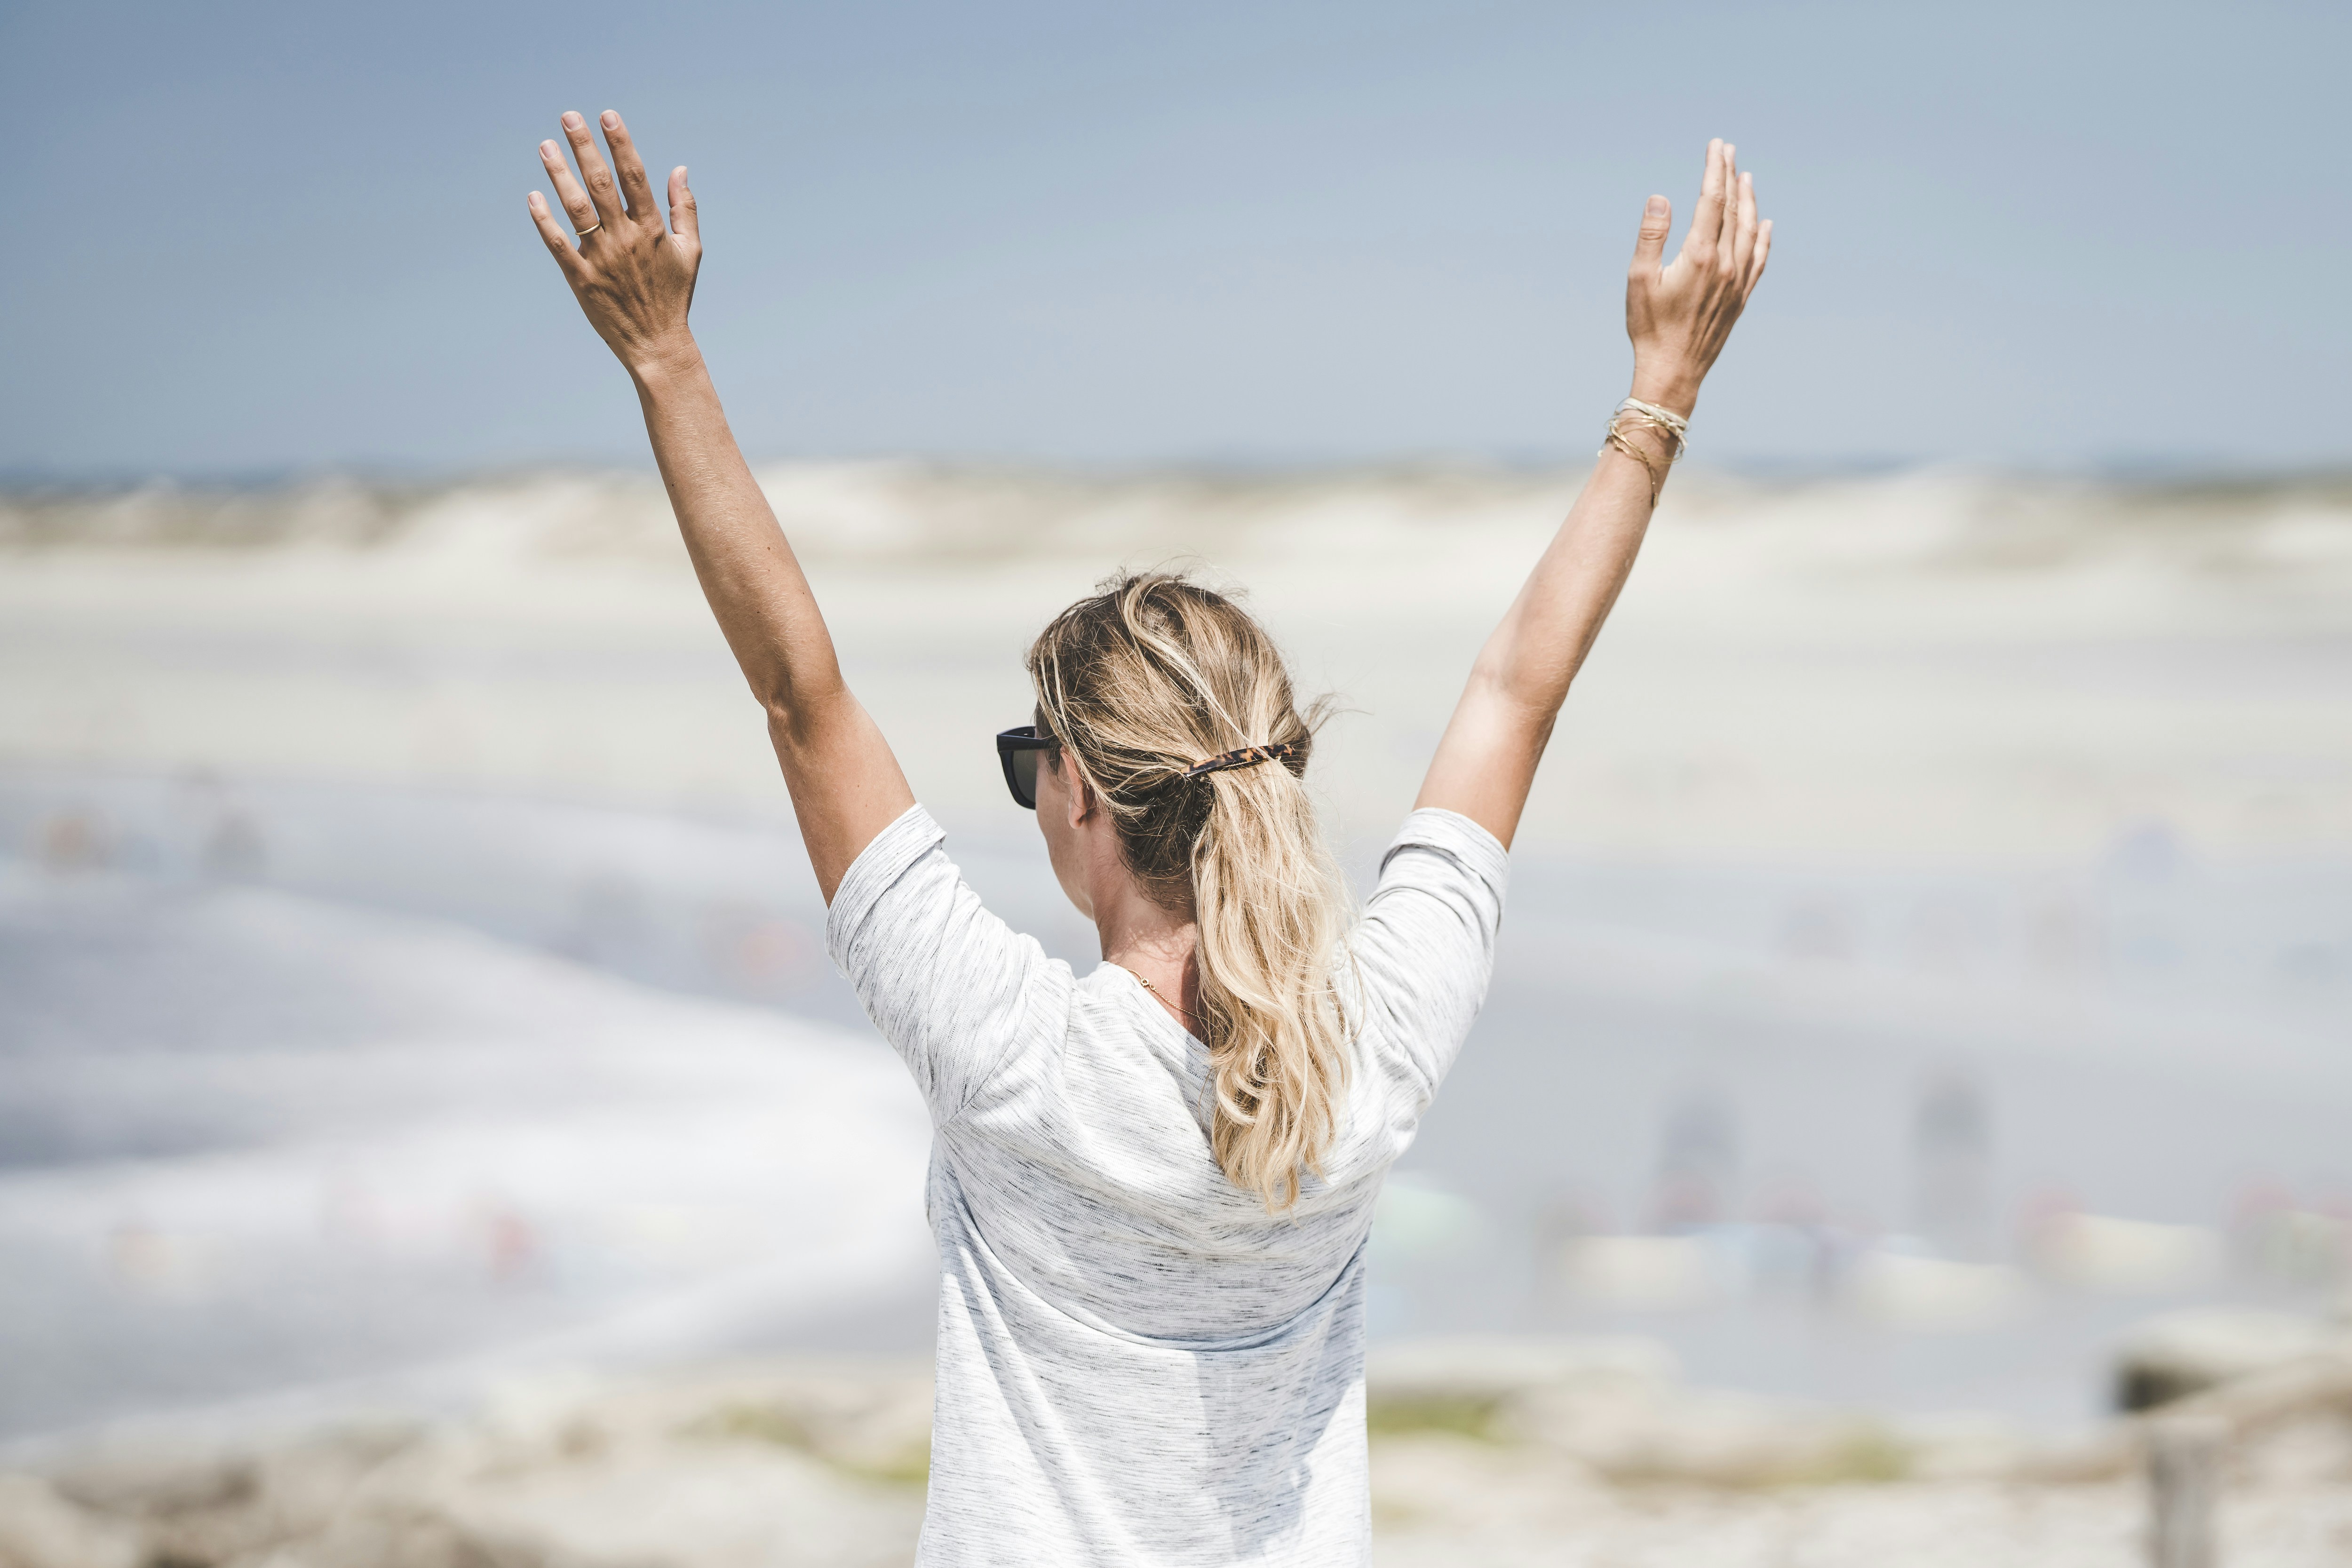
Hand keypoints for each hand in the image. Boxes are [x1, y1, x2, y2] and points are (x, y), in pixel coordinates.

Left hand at [528, 110, 701, 379]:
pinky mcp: (581, 280)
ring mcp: (601, 259)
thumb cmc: (674, 296)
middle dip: (585, 147)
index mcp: (652, 230)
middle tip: (568, 117)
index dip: (620, 144)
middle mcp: (625, 240)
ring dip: (559, 173)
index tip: (607, 116)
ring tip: (545, 145)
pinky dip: (544, 220)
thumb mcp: (691, 251)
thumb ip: (684, 208)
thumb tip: (679, 169)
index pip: (634, 177)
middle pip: (601, 184)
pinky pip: (558, 244)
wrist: (657, 344)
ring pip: (576, 208)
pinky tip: (533, 196)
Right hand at [1624, 139, 1770, 416]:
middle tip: (1728, 151)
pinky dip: (1763, 237)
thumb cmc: (1649, 327)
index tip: (1716, 146)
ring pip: (1749, 229)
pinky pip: (1759, 259)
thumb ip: (1651, 236)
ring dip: (1748, 200)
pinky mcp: (1741, 298)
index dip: (1715, 169)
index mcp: (1700, 255)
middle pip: (1733, 208)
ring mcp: (1738, 282)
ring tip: (1746, 177)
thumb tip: (1660, 198)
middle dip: (1730, 176)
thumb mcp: (1638, 279)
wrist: (1673, 372)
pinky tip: (1765, 224)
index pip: (1712, 199)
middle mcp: (1726, 264)